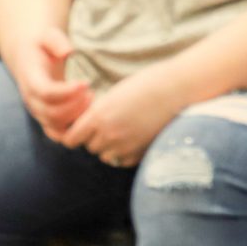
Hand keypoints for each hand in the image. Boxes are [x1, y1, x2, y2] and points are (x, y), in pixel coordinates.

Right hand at [8, 26, 91, 144]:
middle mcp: (31, 99)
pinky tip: (86, 113)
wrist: (28, 58)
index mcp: (31, 79)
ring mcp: (38, 111)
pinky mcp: (45, 118)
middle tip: (92, 93)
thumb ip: (57, 41)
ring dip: (76, 118)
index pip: (46, 93)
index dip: (67, 92)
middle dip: (75, 106)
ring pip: (55, 127)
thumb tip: (68, 51)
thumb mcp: (48, 36)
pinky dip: (73, 129)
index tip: (86, 83)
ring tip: (91, 101)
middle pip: (51, 114)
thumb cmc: (42, 46)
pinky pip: (58, 134)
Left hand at [63, 65, 190, 167]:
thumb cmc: (145, 84)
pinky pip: (123, 161)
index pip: (71, 139)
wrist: (175, 90)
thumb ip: (98, 112)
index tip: (81, 129)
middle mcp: (108, 134)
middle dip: (94, 139)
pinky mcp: (140, 153)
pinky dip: (125, 153)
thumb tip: (87, 125)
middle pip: (90, 147)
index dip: (74, 135)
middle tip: (107, 126)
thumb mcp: (114, 95)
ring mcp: (125, 146)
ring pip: (105, 156)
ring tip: (122, 132)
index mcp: (98, 116)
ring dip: (109, 148)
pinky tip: (134, 138)